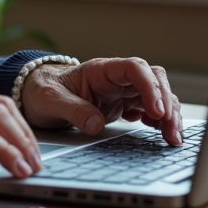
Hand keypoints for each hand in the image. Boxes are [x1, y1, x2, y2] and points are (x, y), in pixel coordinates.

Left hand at [21, 57, 183, 144]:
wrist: (35, 95)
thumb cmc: (42, 91)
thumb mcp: (50, 100)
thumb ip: (72, 110)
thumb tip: (95, 124)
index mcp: (100, 70)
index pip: (135, 68)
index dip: (150, 87)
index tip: (156, 110)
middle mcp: (116, 79)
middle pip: (154, 81)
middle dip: (167, 104)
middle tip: (171, 130)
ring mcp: (122, 92)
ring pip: (157, 96)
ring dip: (169, 115)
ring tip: (173, 138)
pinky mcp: (123, 106)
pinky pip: (150, 110)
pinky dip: (160, 122)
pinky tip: (162, 134)